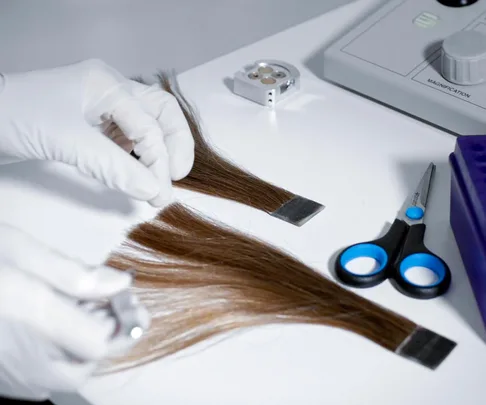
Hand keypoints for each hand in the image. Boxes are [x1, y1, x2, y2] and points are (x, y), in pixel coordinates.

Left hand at [0, 59, 194, 206]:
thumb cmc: (14, 117)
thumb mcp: (68, 141)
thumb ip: (113, 166)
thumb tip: (152, 190)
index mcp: (107, 84)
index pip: (149, 124)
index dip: (159, 161)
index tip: (159, 194)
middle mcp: (110, 93)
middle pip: (160, 114)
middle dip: (173, 146)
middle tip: (175, 178)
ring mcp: (101, 110)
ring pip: (146, 129)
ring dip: (156, 154)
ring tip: (157, 182)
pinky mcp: (91, 128)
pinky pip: (126, 142)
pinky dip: (136, 159)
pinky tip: (135, 175)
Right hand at [0, 223, 148, 400]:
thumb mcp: (21, 251)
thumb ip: (75, 273)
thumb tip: (119, 283)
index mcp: (31, 321)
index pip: (100, 342)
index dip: (122, 320)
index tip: (125, 296)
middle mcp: (24, 359)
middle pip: (89, 360)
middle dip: (105, 328)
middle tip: (100, 296)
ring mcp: (11, 375)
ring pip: (70, 370)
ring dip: (85, 339)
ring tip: (73, 304)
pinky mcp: (4, 379)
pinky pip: (46, 374)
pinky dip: (62, 350)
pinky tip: (52, 321)